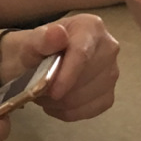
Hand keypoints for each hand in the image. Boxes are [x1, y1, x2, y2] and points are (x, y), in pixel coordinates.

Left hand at [0, 14, 118, 121]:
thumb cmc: (32, 50)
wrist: (34, 63)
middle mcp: (108, 47)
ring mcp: (112, 72)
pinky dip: (69, 112)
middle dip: (59, 90)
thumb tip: (58, 34)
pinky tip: (56, 105)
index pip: (83, 54)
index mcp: (91, 27)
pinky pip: (90, 110)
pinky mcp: (108, 94)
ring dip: (61, 103)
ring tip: (44, 95)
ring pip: (87, 97)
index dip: (68, 75)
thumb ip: (40, 39)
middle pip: (86, 78)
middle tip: (38, 89)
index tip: (52, 92)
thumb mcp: (28, 42)